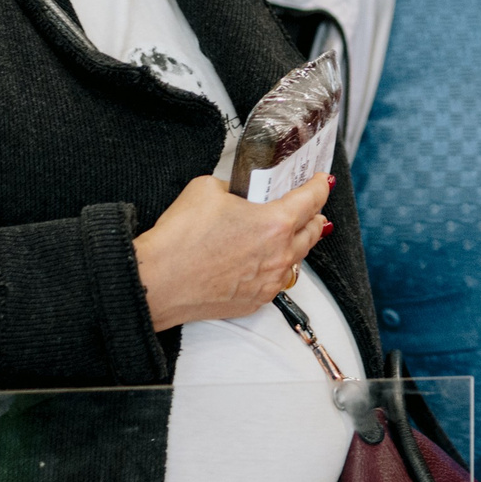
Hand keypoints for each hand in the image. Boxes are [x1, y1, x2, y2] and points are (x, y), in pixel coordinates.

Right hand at [133, 171, 332, 329]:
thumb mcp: (207, 188)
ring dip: (297, 242)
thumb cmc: (179, 239)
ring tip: (292, 232)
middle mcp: (279, 255)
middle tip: (312, 206)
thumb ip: (234, 187)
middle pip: (312, 231)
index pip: (312, 199)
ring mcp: (269, 282)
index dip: (320, 185)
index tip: (322, 181)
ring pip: (297, 258)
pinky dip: (276, 267)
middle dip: (314, 215)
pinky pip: (275, 280)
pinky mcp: (255, 300)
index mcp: (275, 223)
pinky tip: (266, 259)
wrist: (158, 281)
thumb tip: (238, 193)